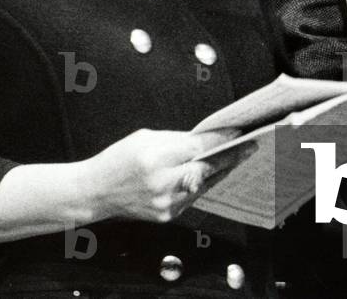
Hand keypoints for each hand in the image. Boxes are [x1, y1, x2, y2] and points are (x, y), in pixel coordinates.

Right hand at [79, 128, 237, 222]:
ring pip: (204, 184)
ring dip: (221, 170)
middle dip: (231, 156)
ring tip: (237, 157)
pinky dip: (204, 183)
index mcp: (155, 158)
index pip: (198, 147)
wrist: (95, 192)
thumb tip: (205, 140)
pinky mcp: (168, 215)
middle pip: (207, 169)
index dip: (221, 139)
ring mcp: (166, 203)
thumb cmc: (118, 160)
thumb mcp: (146, 138)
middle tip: (251, 146)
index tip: (238, 132)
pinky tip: (214, 173)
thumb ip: (177, 140)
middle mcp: (163, 183)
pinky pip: (194, 196)